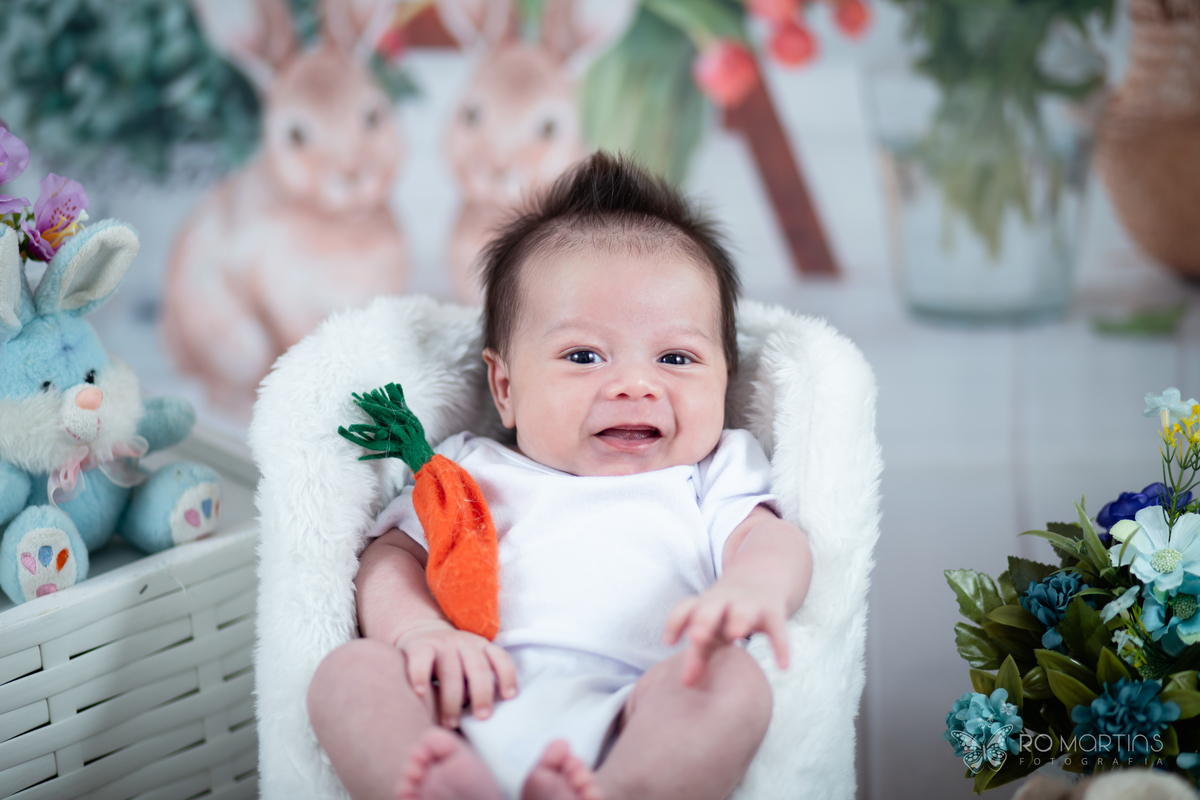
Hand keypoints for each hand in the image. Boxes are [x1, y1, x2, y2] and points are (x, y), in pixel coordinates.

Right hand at [395, 623, 517, 727]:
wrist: (419, 630)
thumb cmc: (449, 660)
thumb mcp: (469, 663)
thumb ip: (477, 681)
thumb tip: (486, 716)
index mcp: (482, 647)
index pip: (500, 659)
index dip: (507, 676)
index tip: (509, 696)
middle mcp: (465, 643)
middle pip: (478, 669)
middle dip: (482, 694)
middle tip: (482, 717)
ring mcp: (442, 644)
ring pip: (451, 672)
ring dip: (452, 700)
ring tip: (450, 722)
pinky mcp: (419, 646)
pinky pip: (421, 662)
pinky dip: (421, 677)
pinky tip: (421, 694)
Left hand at [663, 575, 788, 685]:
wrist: (763, 576)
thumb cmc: (727, 612)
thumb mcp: (713, 629)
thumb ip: (698, 654)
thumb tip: (686, 684)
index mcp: (705, 605)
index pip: (686, 608)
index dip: (675, 622)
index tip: (668, 642)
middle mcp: (724, 602)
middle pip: (710, 607)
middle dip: (703, 621)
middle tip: (696, 639)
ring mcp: (749, 604)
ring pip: (743, 610)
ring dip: (738, 620)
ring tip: (735, 635)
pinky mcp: (773, 611)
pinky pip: (778, 628)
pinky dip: (781, 646)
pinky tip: (783, 667)